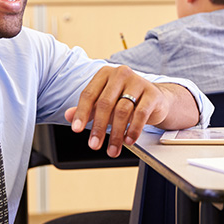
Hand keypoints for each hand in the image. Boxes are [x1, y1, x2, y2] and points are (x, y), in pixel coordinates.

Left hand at [64, 65, 195, 156]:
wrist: (155, 98)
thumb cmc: (126, 99)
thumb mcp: (104, 103)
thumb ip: (87, 109)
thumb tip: (68, 116)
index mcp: (105, 74)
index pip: (89, 94)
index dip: (81, 113)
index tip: (77, 130)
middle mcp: (121, 74)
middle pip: (105, 103)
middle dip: (98, 127)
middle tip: (94, 145)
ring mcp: (138, 82)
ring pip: (122, 111)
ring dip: (116, 134)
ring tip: (113, 149)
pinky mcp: (152, 93)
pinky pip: (140, 114)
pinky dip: (133, 130)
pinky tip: (128, 140)